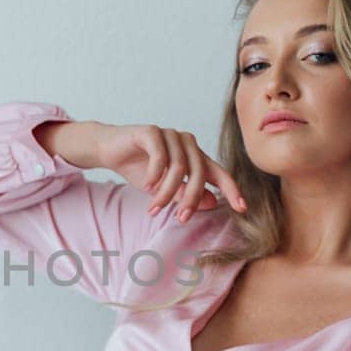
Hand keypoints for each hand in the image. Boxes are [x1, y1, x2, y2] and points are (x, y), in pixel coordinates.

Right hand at [94, 123, 246, 220]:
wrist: (108, 150)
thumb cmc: (138, 168)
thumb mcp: (164, 188)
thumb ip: (186, 194)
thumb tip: (212, 203)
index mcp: (194, 156)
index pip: (218, 173)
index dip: (231, 190)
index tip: (242, 208)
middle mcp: (186, 143)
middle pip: (199, 172)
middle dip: (191, 198)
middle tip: (181, 219)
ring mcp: (170, 135)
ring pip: (178, 167)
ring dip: (167, 192)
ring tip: (154, 208)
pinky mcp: (152, 131)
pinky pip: (160, 156)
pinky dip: (155, 174)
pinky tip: (147, 185)